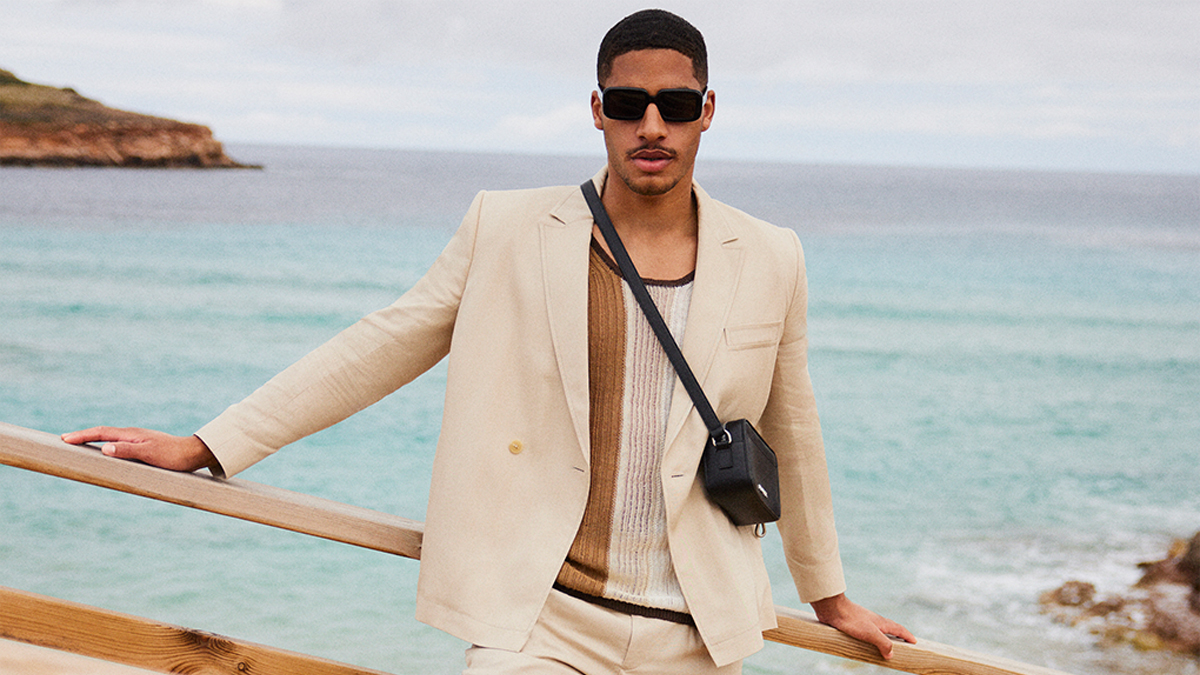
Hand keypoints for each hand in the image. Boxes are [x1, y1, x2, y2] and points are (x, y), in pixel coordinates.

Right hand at [61, 427, 218, 473]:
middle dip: (84, 436)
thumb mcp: (149, 454)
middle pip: (103, 433)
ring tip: (79, 443)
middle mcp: (133, 435)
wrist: (193, 454)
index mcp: (131, 435)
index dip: (82, 436)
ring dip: (94, 439)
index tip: (65, 439)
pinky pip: (119, 444)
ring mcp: (138, 440)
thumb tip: (104, 449)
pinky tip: (105, 451)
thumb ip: (127, 451)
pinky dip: (106, 445)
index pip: (101, 433)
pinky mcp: (143, 446)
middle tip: (65, 439)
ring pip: (110, 438)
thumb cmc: (173, 456)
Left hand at [811, 592, 915, 659]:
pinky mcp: (854, 625)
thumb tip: (891, 655)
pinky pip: (867, 633)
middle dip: (898, 637)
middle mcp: (875, 622)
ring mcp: (865, 622)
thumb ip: (883, 643)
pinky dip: (872, 639)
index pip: (899, 629)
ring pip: (879, 631)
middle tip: (904, 644)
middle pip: (891, 629)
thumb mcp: (871, 633)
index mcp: (882, 623)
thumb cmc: (851, 620)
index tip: (915, 642)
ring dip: (885, 638)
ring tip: (887, 647)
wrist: (832, 609)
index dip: (907, 636)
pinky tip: (867, 643)